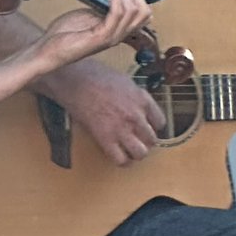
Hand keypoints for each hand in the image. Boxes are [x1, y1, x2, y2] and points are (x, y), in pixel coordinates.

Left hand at [34, 0, 152, 70]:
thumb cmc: (66, 32)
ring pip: (133, 11)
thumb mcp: (89, 14)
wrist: (50, 49)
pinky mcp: (102, 37)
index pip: (143, 13)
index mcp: (118, 30)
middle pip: (144, 12)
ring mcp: (112, 37)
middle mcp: (119, 35)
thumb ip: (103, 6)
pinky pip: (117, 13)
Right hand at [41, 56, 167, 165]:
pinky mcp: (105, 138)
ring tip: (128, 149)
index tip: (146, 127)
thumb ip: (133, 96)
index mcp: (142, 99)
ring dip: (135, 153)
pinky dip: (121, 161)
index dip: (152, 127)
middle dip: (145, 141)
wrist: (75, 79)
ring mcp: (122, 128)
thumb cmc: (94, 74)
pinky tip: (117, 155)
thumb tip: (136, 106)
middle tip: (136, 140)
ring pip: (140, 153)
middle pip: (152, 140)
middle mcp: (136, 115)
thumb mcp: (124, 81)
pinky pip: (120, 159)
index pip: (160, 122)